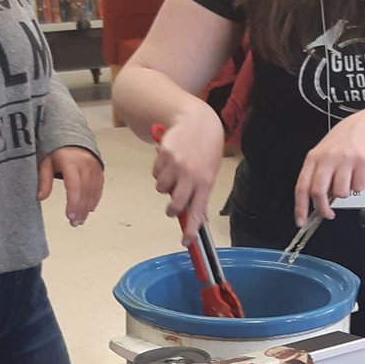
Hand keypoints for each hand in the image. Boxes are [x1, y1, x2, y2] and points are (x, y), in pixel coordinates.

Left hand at [38, 146, 103, 226]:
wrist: (70, 133)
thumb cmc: (57, 147)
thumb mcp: (45, 161)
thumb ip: (43, 179)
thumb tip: (40, 196)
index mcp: (71, 161)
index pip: (75, 186)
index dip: (73, 203)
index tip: (70, 215)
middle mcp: (85, 164)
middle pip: (85, 191)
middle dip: (80, 209)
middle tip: (75, 222)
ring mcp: (94, 166)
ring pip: (94, 191)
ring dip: (87, 207)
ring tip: (80, 219)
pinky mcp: (99, 169)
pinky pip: (99, 187)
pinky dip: (95, 199)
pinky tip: (89, 208)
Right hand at [151, 109, 225, 241]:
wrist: (196, 121)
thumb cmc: (205, 149)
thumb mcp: (209, 172)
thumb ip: (202, 194)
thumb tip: (200, 218)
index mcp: (205, 182)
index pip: (198, 211)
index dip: (191, 229)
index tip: (186, 242)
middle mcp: (191, 175)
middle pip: (175, 205)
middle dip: (172, 209)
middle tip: (173, 206)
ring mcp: (176, 165)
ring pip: (161, 189)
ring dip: (165, 185)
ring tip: (174, 172)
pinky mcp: (163, 155)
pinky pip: (155, 173)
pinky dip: (160, 171)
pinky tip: (168, 161)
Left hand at [295, 111, 364, 224]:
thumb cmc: (343, 142)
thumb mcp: (323, 154)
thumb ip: (317, 176)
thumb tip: (315, 203)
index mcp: (313, 158)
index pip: (301, 187)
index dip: (300, 208)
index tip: (301, 221)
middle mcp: (327, 158)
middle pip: (318, 192)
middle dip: (323, 209)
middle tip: (327, 214)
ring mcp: (345, 159)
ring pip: (341, 192)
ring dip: (344, 193)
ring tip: (346, 182)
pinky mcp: (362, 161)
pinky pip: (358, 186)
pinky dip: (359, 186)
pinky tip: (358, 174)